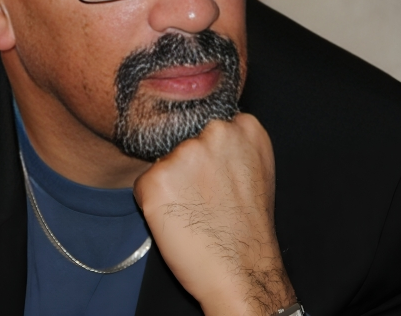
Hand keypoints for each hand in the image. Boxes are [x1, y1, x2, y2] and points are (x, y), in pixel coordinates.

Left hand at [133, 113, 295, 315]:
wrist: (242, 273)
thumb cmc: (248, 229)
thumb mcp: (256, 171)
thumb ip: (234, 146)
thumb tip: (204, 134)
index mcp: (244, 127)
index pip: (208, 127)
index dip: (210, 157)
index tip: (220, 180)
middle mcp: (215, 132)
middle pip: (185, 140)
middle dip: (189, 166)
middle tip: (207, 199)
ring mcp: (185, 153)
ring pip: (164, 161)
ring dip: (171, 183)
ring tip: (195, 210)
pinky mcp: (157, 178)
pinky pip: (144, 184)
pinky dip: (153, 202)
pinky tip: (178, 219)